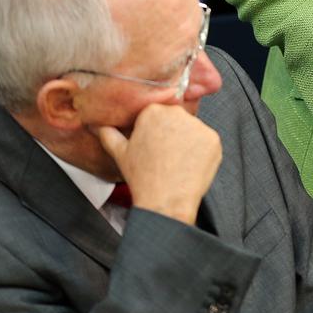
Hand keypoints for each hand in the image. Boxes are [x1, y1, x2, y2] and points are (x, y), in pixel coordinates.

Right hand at [97, 104, 221, 225]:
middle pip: (176, 119)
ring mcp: (198, 126)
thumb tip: (98, 125)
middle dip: (172, 133)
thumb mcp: (120, 154)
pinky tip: (189, 165)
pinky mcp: (214, 139)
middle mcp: (177, 114)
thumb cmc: (142, 178)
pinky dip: (201, 152)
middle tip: (165, 154)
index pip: (156, 112)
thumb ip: (109, 134)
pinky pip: (207, 142)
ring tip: (176, 162)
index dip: (154, 130)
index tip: (152, 143)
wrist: (166, 200)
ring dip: (187, 142)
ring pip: (192, 130)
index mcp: (153, 112)